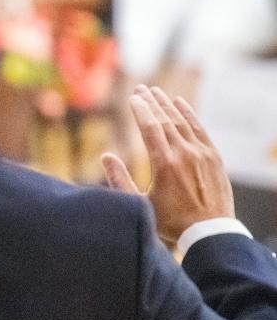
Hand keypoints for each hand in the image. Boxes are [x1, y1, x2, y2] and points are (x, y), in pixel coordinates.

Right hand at [101, 85, 233, 243]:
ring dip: (168, 105)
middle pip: (165, 120)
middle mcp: (184, 154)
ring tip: (156, 92)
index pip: (150, 128)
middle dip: (152, 103)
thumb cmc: (170, 222)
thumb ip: (119, 180)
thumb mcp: (139, 204)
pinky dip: (189, 115)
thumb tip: (106, 156)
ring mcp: (201, 154)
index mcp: (164, 164)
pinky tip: (180, 104)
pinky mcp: (213, 157)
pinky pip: (199, 129)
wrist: (209, 231)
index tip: (132, 98)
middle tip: (141, 88)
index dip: (141, 110)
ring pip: (182, 122)